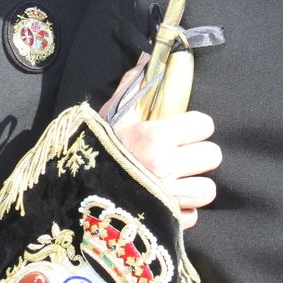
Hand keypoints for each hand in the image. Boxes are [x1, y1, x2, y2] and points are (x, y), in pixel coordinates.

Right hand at [100, 58, 222, 228]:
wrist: (69, 194)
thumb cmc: (94, 150)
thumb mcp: (111, 116)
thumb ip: (133, 87)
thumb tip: (149, 59)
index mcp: (154, 137)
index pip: (203, 124)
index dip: (195, 126)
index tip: (184, 129)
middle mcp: (165, 166)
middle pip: (212, 156)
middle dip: (199, 155)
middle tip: (182, 156)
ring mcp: (169, 197)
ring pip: (208, 189)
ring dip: (195, 185)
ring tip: (177, 181)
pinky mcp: (167, 223)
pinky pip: (192, 216)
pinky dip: (182, 212)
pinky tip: (166, 204)